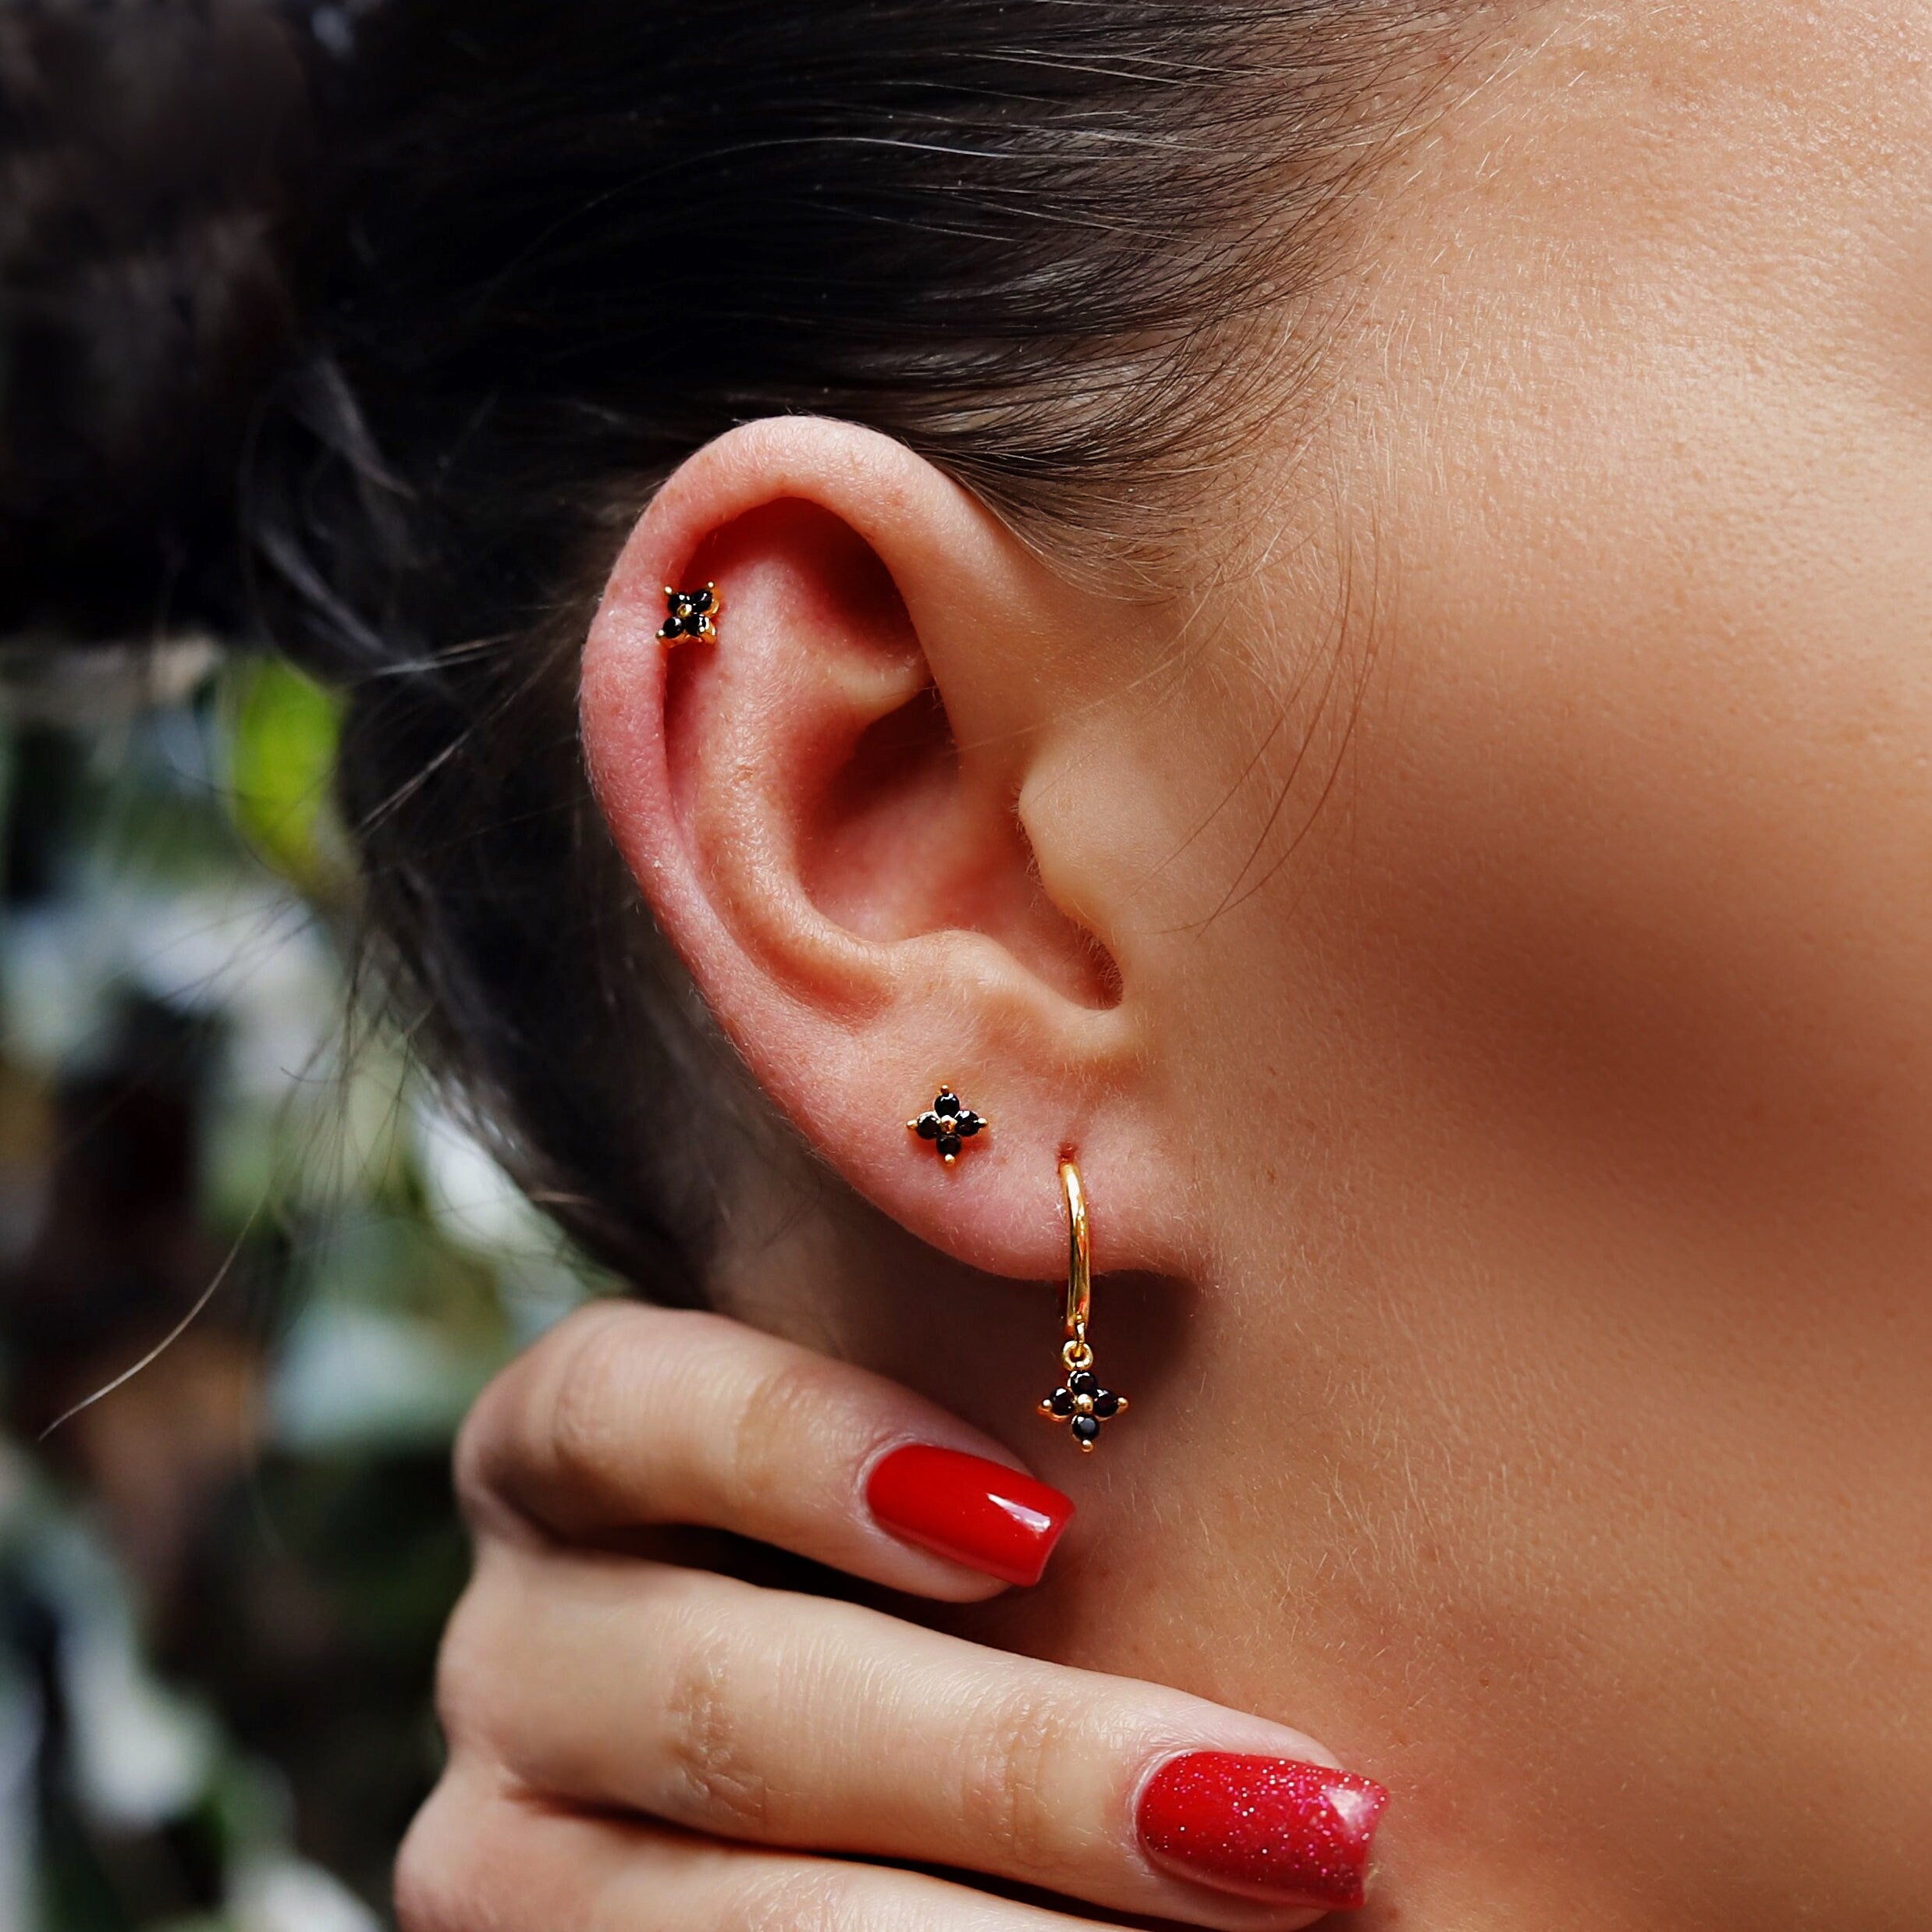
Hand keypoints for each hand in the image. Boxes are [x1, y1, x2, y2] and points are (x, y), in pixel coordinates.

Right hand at [397, 1302, 1386, 1929]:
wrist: (910, 1767)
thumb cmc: (972, 1554)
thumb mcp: (957, 1456)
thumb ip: (1006, 1391)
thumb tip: (1149, 1216)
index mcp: (570, 1458)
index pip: (610, 1403)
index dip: (796, 1443)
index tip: (1034, 1521)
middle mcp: (521, 1649)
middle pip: (714, 1698)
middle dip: (1005, 1766)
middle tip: (1255, 1808)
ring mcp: (518, 1850)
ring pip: (724, 1914)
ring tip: (1243, 1906)